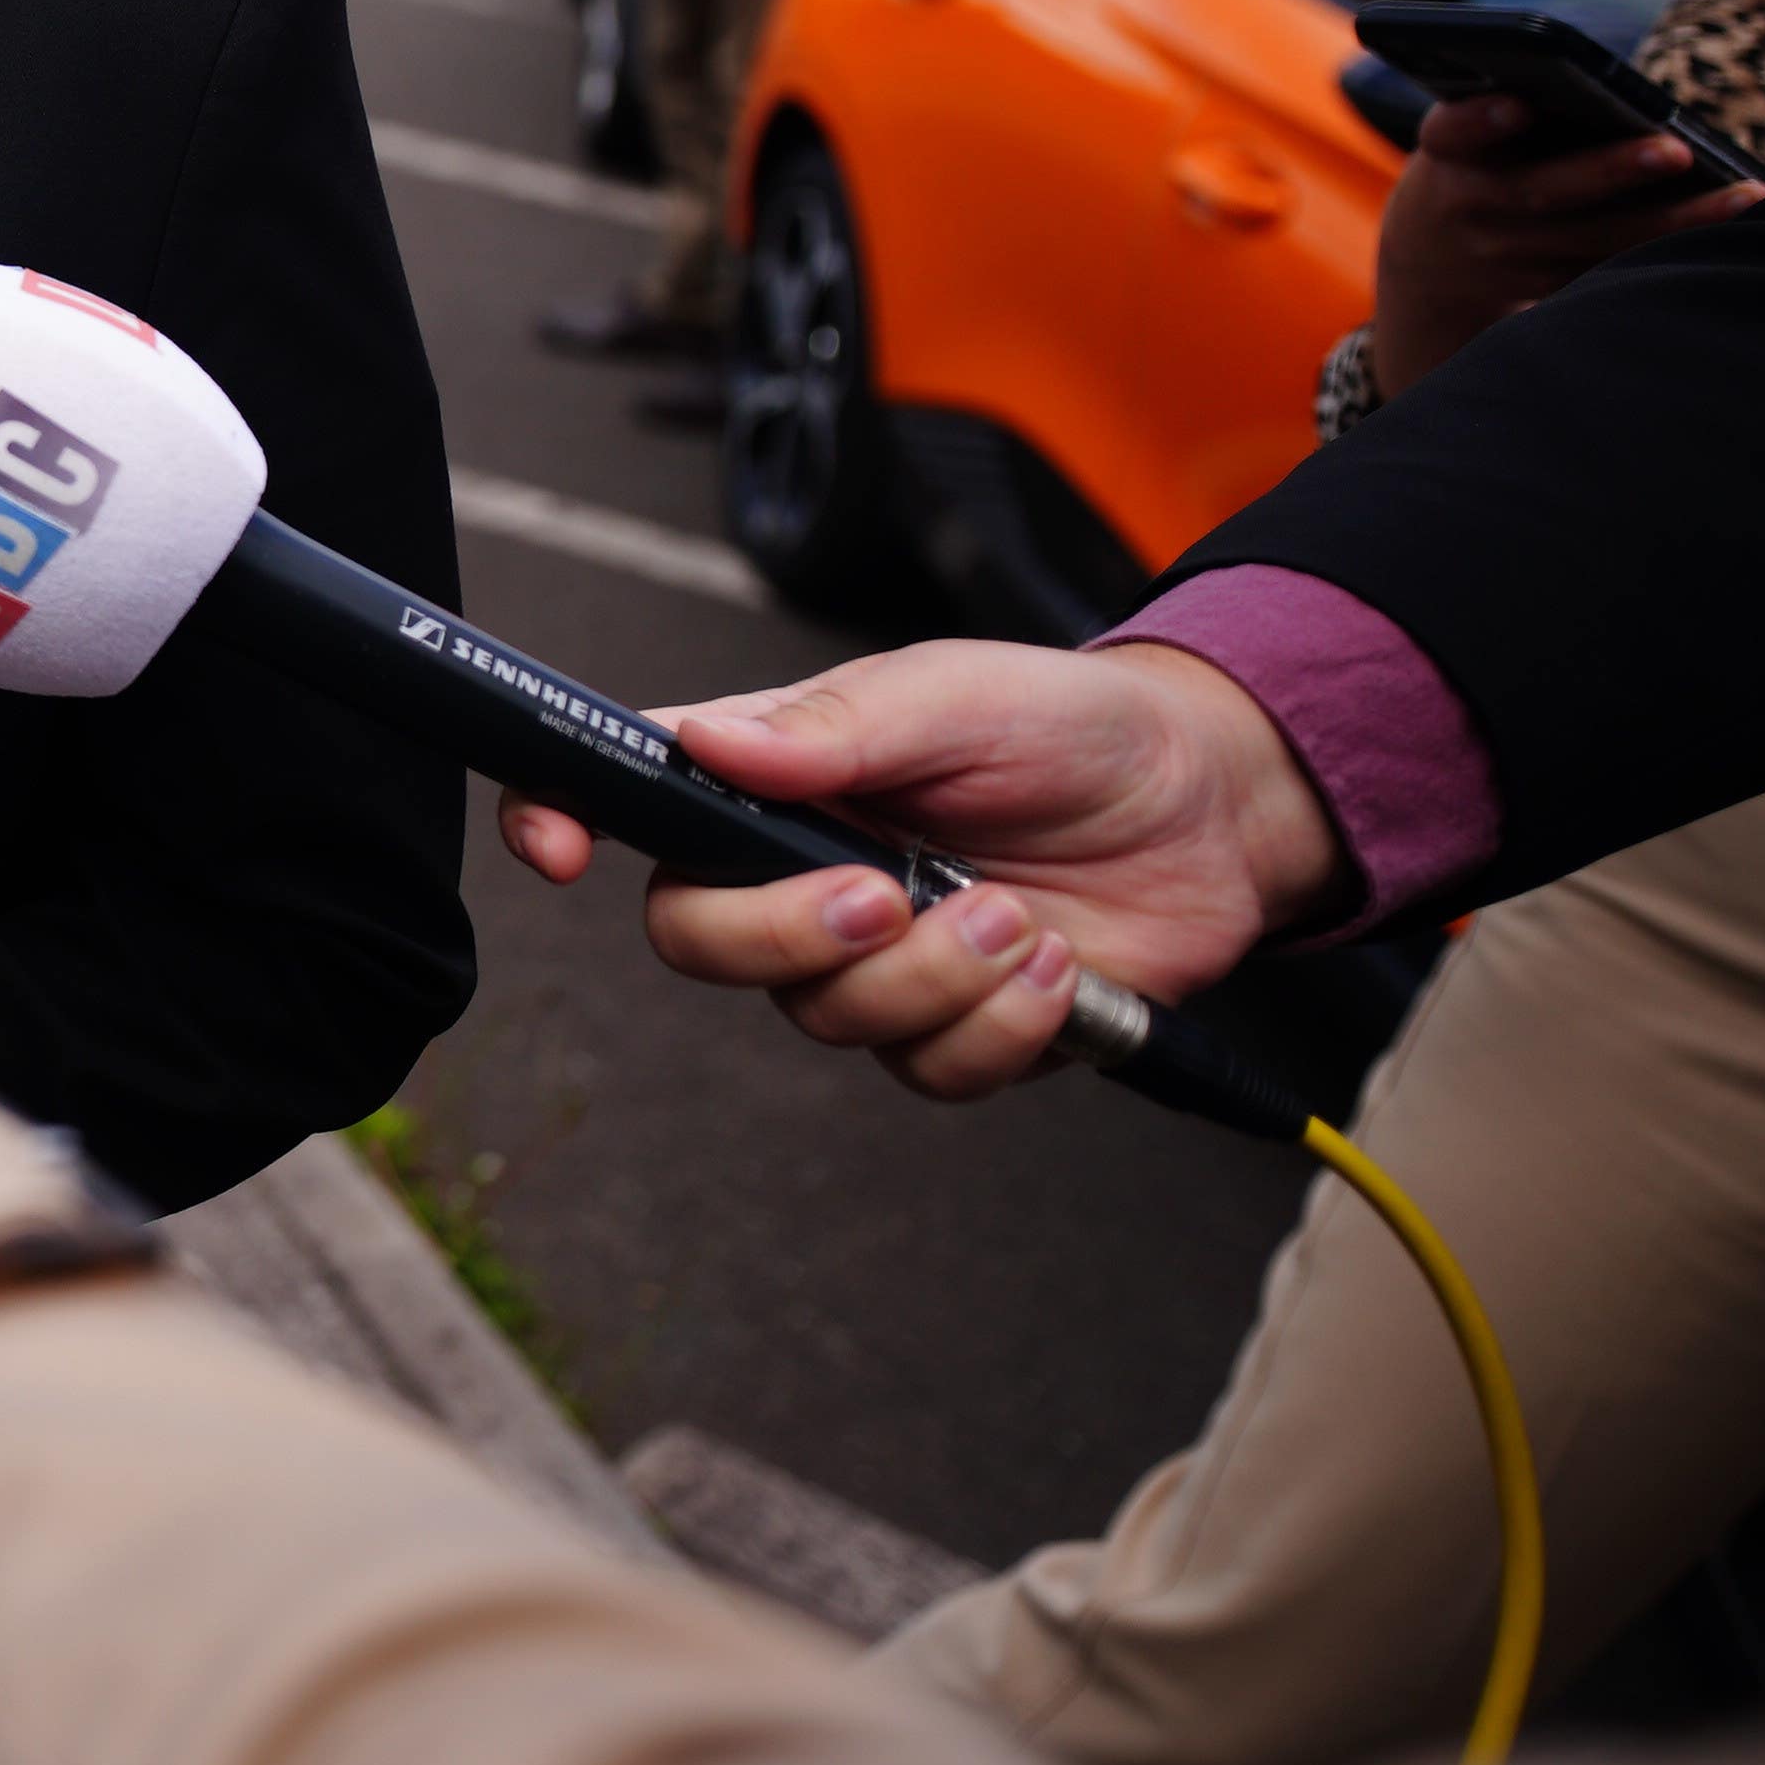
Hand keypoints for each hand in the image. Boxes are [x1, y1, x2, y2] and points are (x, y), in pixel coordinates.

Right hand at [494, 637, 1347, 1098]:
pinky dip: (1002, 1025)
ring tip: (1020, 912)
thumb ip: (836, 724)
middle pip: (698, 941)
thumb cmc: (1067, 725)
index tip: (555, 849)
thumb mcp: (954, 693)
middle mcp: (795, 875)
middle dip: (788, 935)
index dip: (553, 818)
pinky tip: (1056, 965)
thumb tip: (709, 739)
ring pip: (827, 1019)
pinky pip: (930, 1072)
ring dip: (937, 976)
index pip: (620, 798)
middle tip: (887, 894)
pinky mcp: (951, 1029)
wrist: (1210, 806)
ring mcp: (870, 962)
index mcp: (767, 779)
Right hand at [1369, 88, 1760, 397]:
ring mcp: (1507, 259)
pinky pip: (1618, 269)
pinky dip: (1674, 252)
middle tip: (1673, 149)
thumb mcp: (1468, 138)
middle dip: (1609, 171)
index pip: (1453, 133)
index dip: (1481, 122)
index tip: (1519, 104)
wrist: (1429, 264)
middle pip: (1543, 192)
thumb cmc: (1474, 166)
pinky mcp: (1549, 289)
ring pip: (1597, 241)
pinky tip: (1733, 230)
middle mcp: (1469, 210)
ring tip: (1745, 194)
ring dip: (1675, 221)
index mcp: (1446, 156)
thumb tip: (1602, 86)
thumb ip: (1509, 113)